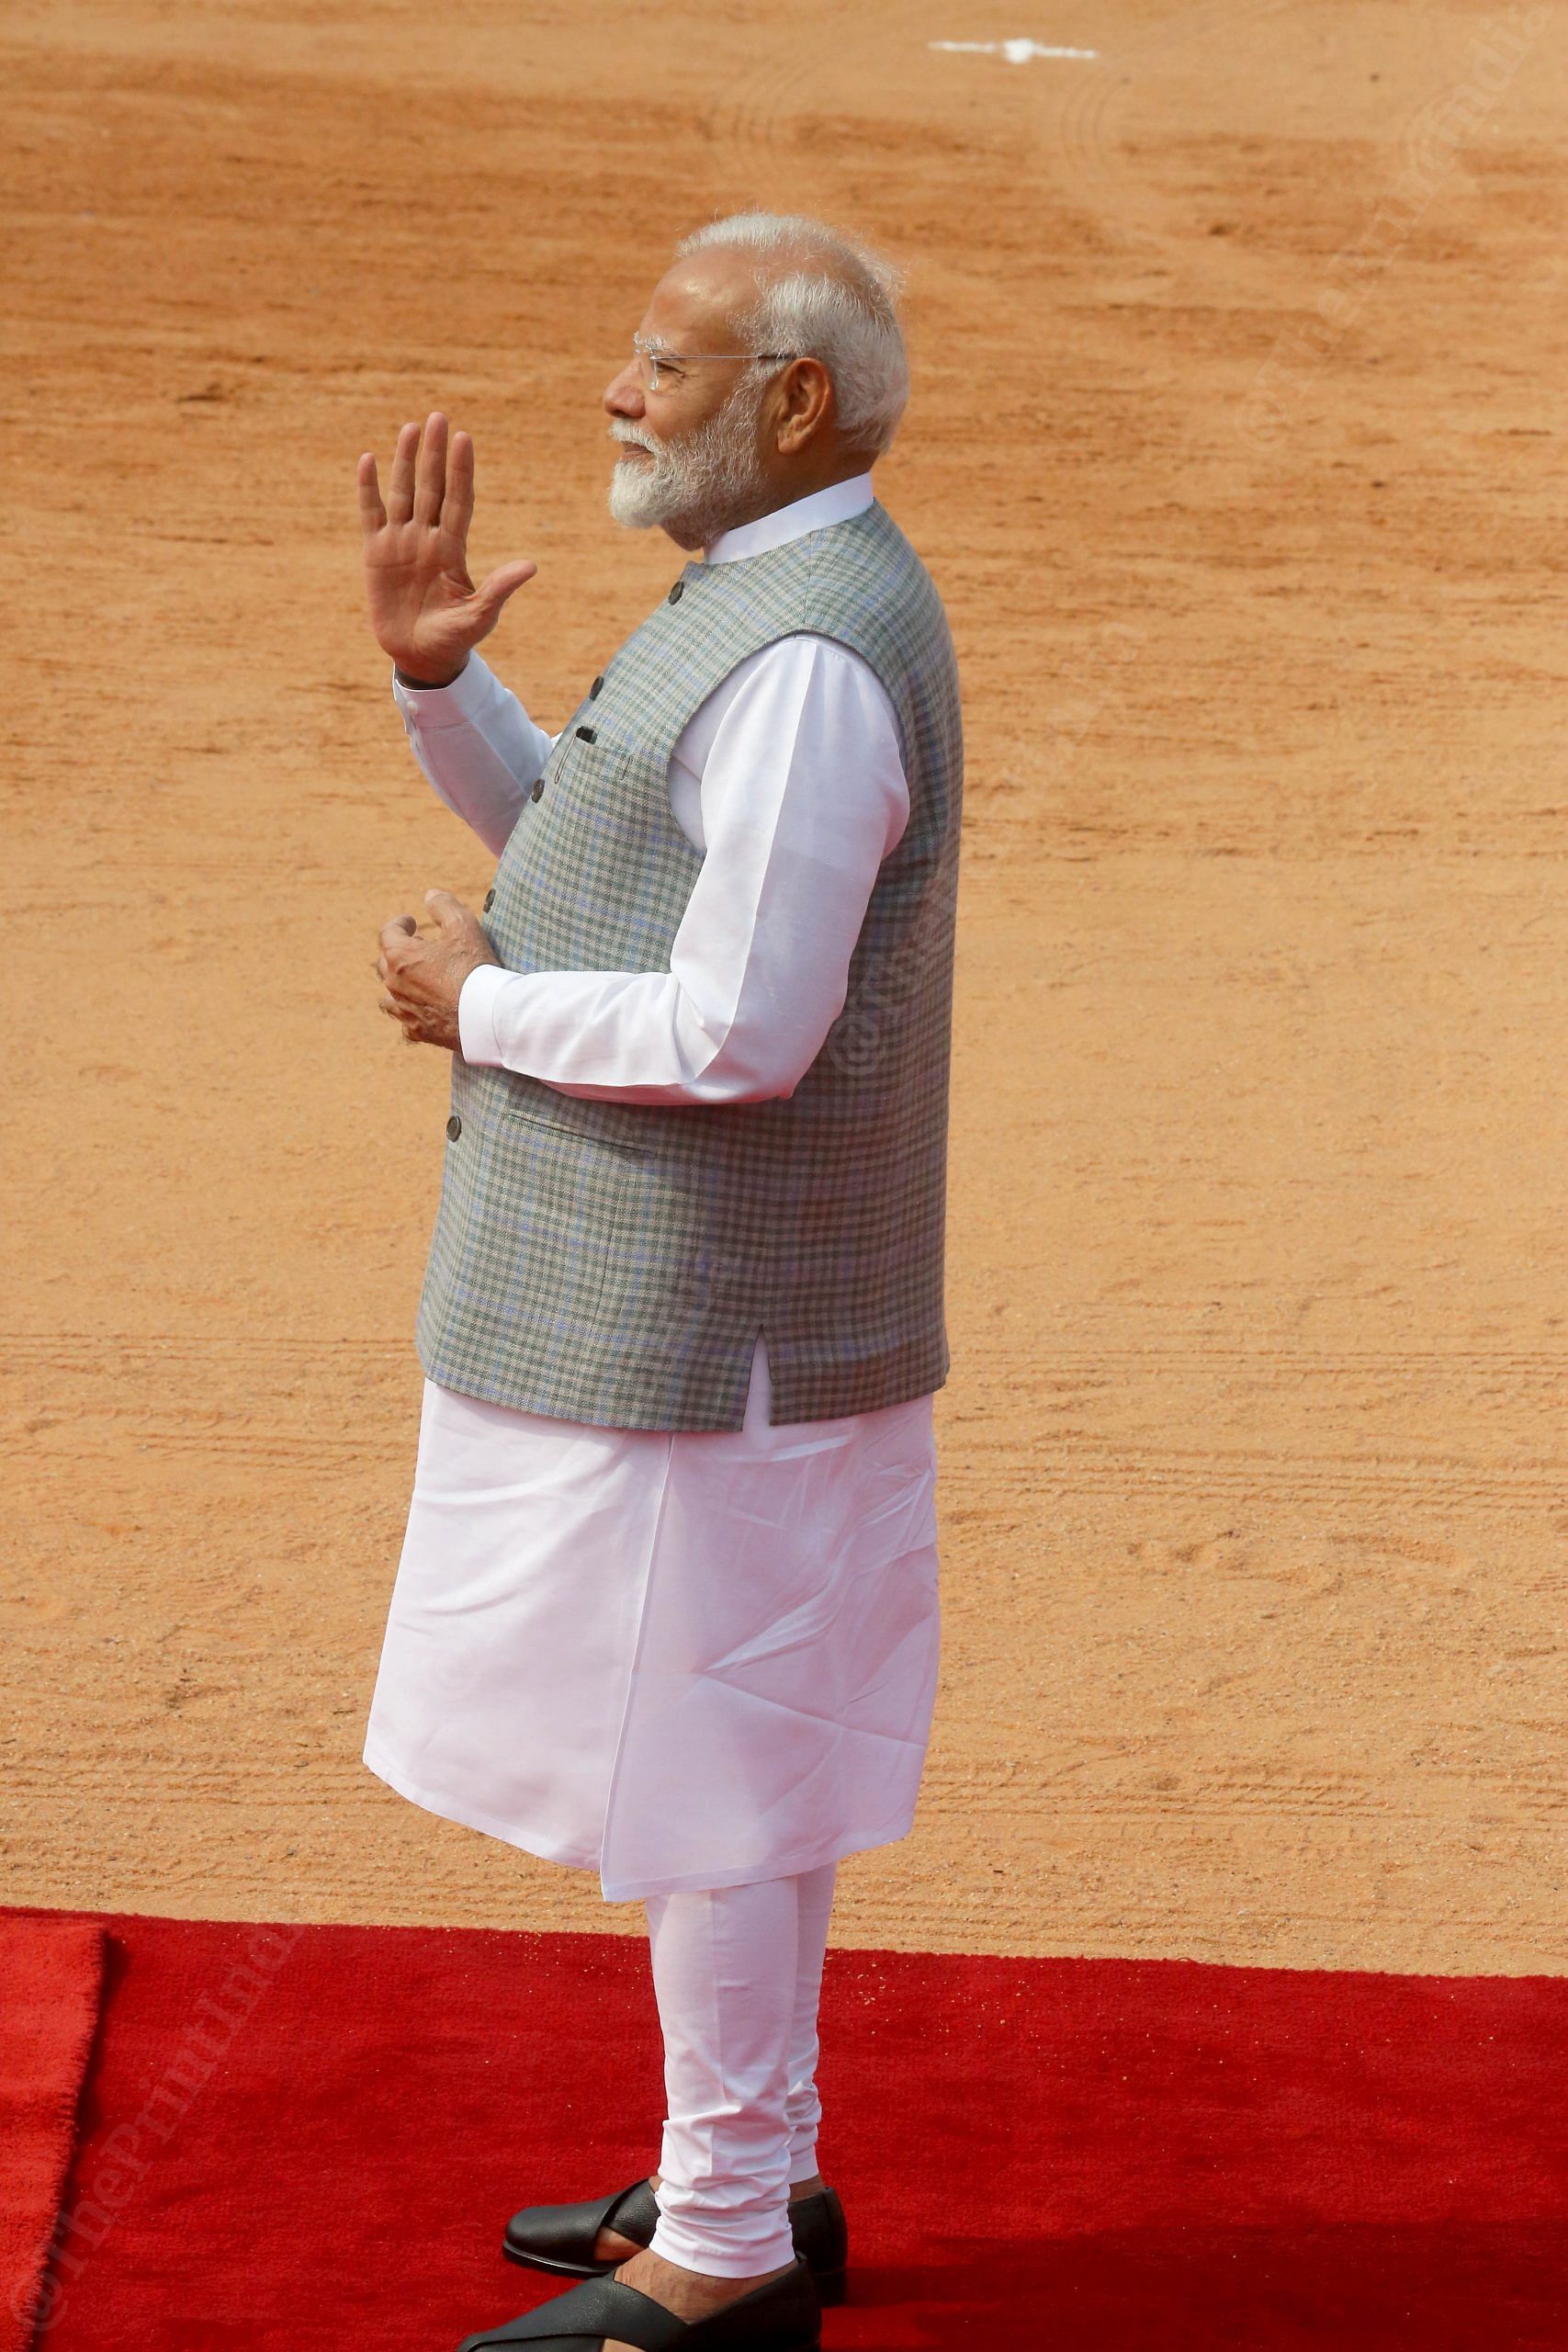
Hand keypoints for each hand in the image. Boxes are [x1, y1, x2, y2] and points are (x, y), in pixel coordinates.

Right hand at [357, 412, 536, 684]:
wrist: (421, 657)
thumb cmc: (454, 638)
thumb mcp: (480, 616)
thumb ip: (500, 589)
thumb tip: (531, 566)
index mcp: (453, 550)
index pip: (459, 501)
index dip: (461, 471)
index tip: (465, 440)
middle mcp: (427, 538)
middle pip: (432, 487)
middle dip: (435, 454)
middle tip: (439, 417)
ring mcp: (401, 543)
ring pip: (403, 493)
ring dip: (405, 461)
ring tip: (410, 429)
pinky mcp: (376, 553)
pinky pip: (371, 514)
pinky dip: (368, 489)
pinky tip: (368, 461)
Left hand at [376, 890, 500, 1051]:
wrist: (486, 1016)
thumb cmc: (473, 968)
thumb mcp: (463, 926)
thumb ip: (443, 906)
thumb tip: (430, 895)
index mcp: (399, 957)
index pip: (388, 933)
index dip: (400, 924)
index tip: (412, 921)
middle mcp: (394, 984)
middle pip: (385, 964)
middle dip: (399, 953)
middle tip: (420, 949)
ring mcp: (404, 1011)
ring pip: (389, 996)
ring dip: (400, 985)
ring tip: (415, 981)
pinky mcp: (418, 1032)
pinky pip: (406, 1021)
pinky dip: (412, 1012)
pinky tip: (423, 1009)